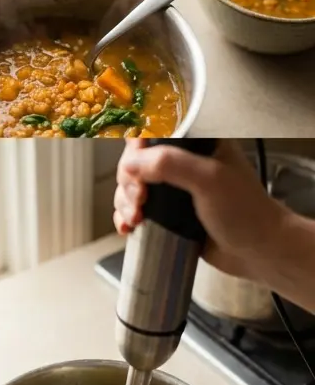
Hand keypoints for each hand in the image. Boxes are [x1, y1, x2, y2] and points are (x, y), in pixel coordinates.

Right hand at [113, 140, 288, 281]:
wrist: (259, 252)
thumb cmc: (246, 212)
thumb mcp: (210, 179)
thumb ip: (171, 164)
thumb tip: (132, 164)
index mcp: (197, 143)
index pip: (152, 132)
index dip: (136, 149)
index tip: (135, 169)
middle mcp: (183, 162)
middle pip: (135, 161)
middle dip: (129, 182)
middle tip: (140, 200)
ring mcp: (173, 188)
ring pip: (131, 186)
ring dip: (125, 202)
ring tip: (135, 220)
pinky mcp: (167, 212)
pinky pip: (135, 209)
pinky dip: (125, 216)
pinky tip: (127, 227)